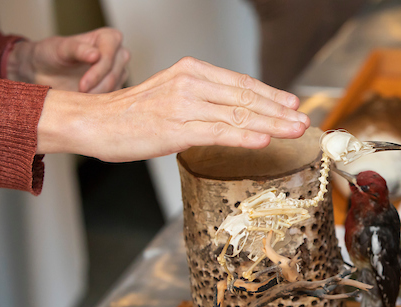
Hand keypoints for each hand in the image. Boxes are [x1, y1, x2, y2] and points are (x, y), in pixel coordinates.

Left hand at [7, 27, 128, 92]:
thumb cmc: (52, 54)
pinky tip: (85, 100)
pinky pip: (113, 97)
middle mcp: (119, 53)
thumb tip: (96, 55)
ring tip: (80, 98)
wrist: (46, 71)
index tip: (82, 86)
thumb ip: (77, 49)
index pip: (109, 56)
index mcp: (109, 37)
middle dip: (97, 86)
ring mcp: (119, 71)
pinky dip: (99, 101)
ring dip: (98, 95)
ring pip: (115, 87)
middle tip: (79, 94)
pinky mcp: (116, 86)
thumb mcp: (60, 48)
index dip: (97, 72)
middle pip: (114, 73)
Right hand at [37, 57, 310, 160]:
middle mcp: (192, 83)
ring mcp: (184, 105)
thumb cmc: (136, 113)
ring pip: (238, 115)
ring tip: (295, 130)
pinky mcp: (176, 128)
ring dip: (272, 124)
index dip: (272, 95)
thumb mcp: (175, 94)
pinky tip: (263, 140)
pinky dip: (244, 136)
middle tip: (304, 121)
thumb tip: (238, 114)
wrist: (96, 121)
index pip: (243, 84)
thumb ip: (206, 99)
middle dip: (279, 111)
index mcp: (194, 71)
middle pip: (246, 98)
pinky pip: (218, 132)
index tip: (293, 106)